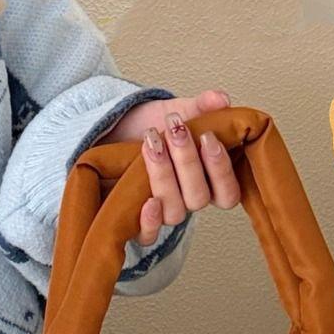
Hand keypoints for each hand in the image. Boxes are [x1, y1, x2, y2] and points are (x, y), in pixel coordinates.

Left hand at [106, 89, 240, 245]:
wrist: (105, 136)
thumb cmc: (145, 129)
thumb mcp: (173, 112)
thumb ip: (199, 107)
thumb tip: (221, 98)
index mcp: (206, 181)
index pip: (227, 192)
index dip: (221, 170)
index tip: (208, 137)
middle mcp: (187, 200)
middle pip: (199, 198)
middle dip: (188, 162)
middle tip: (174, 130)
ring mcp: (163, 212)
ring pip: (175, 211)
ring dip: (165, 177)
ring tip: (151, 143)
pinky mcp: (136, 222)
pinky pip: (149, 235)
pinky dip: (150, 221)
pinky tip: (148, 201)